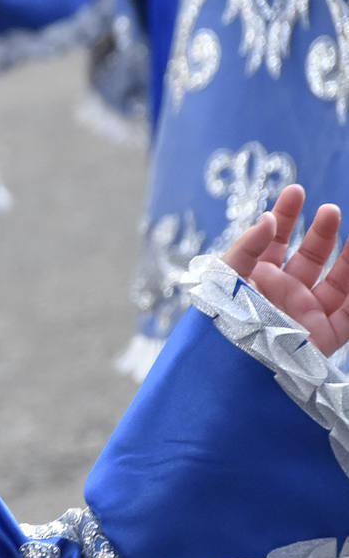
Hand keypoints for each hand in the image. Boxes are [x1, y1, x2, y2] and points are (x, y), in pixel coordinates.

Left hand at [222, 183, 348, 355]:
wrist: (229, 366)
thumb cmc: (220, 323)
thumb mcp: (225, 278)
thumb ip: (247, 247)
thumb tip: (268, 218)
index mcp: (256, 280)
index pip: (275, 242)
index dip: (286, 216)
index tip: (296, 191)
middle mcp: (283, 295)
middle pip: (310, 258)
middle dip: (321, 232)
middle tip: (330, 209)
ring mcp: (306, 314)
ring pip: (338, 280)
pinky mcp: (325, 336)